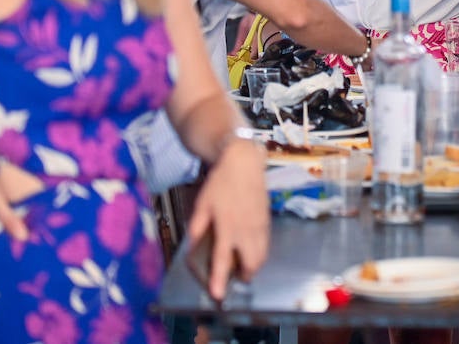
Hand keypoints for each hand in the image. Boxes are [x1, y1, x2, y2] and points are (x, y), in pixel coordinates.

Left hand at [187, 136, 269, 300]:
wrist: (244, 163)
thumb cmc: (220, 183)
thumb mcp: (202, 204)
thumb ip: (198, 227)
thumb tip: (192, 246)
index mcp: (227, 227)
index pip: (224, 259)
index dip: (220, 279)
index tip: (218, 294)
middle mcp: (246, 230)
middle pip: (251, 263)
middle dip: (244, 275)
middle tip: (235, 277)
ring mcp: (259, 225)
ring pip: (262, 255)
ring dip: (254, 266)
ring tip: (243, 266)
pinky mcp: (266, 220)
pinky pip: (266, 244)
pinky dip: (259, 252)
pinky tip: (250, 249)